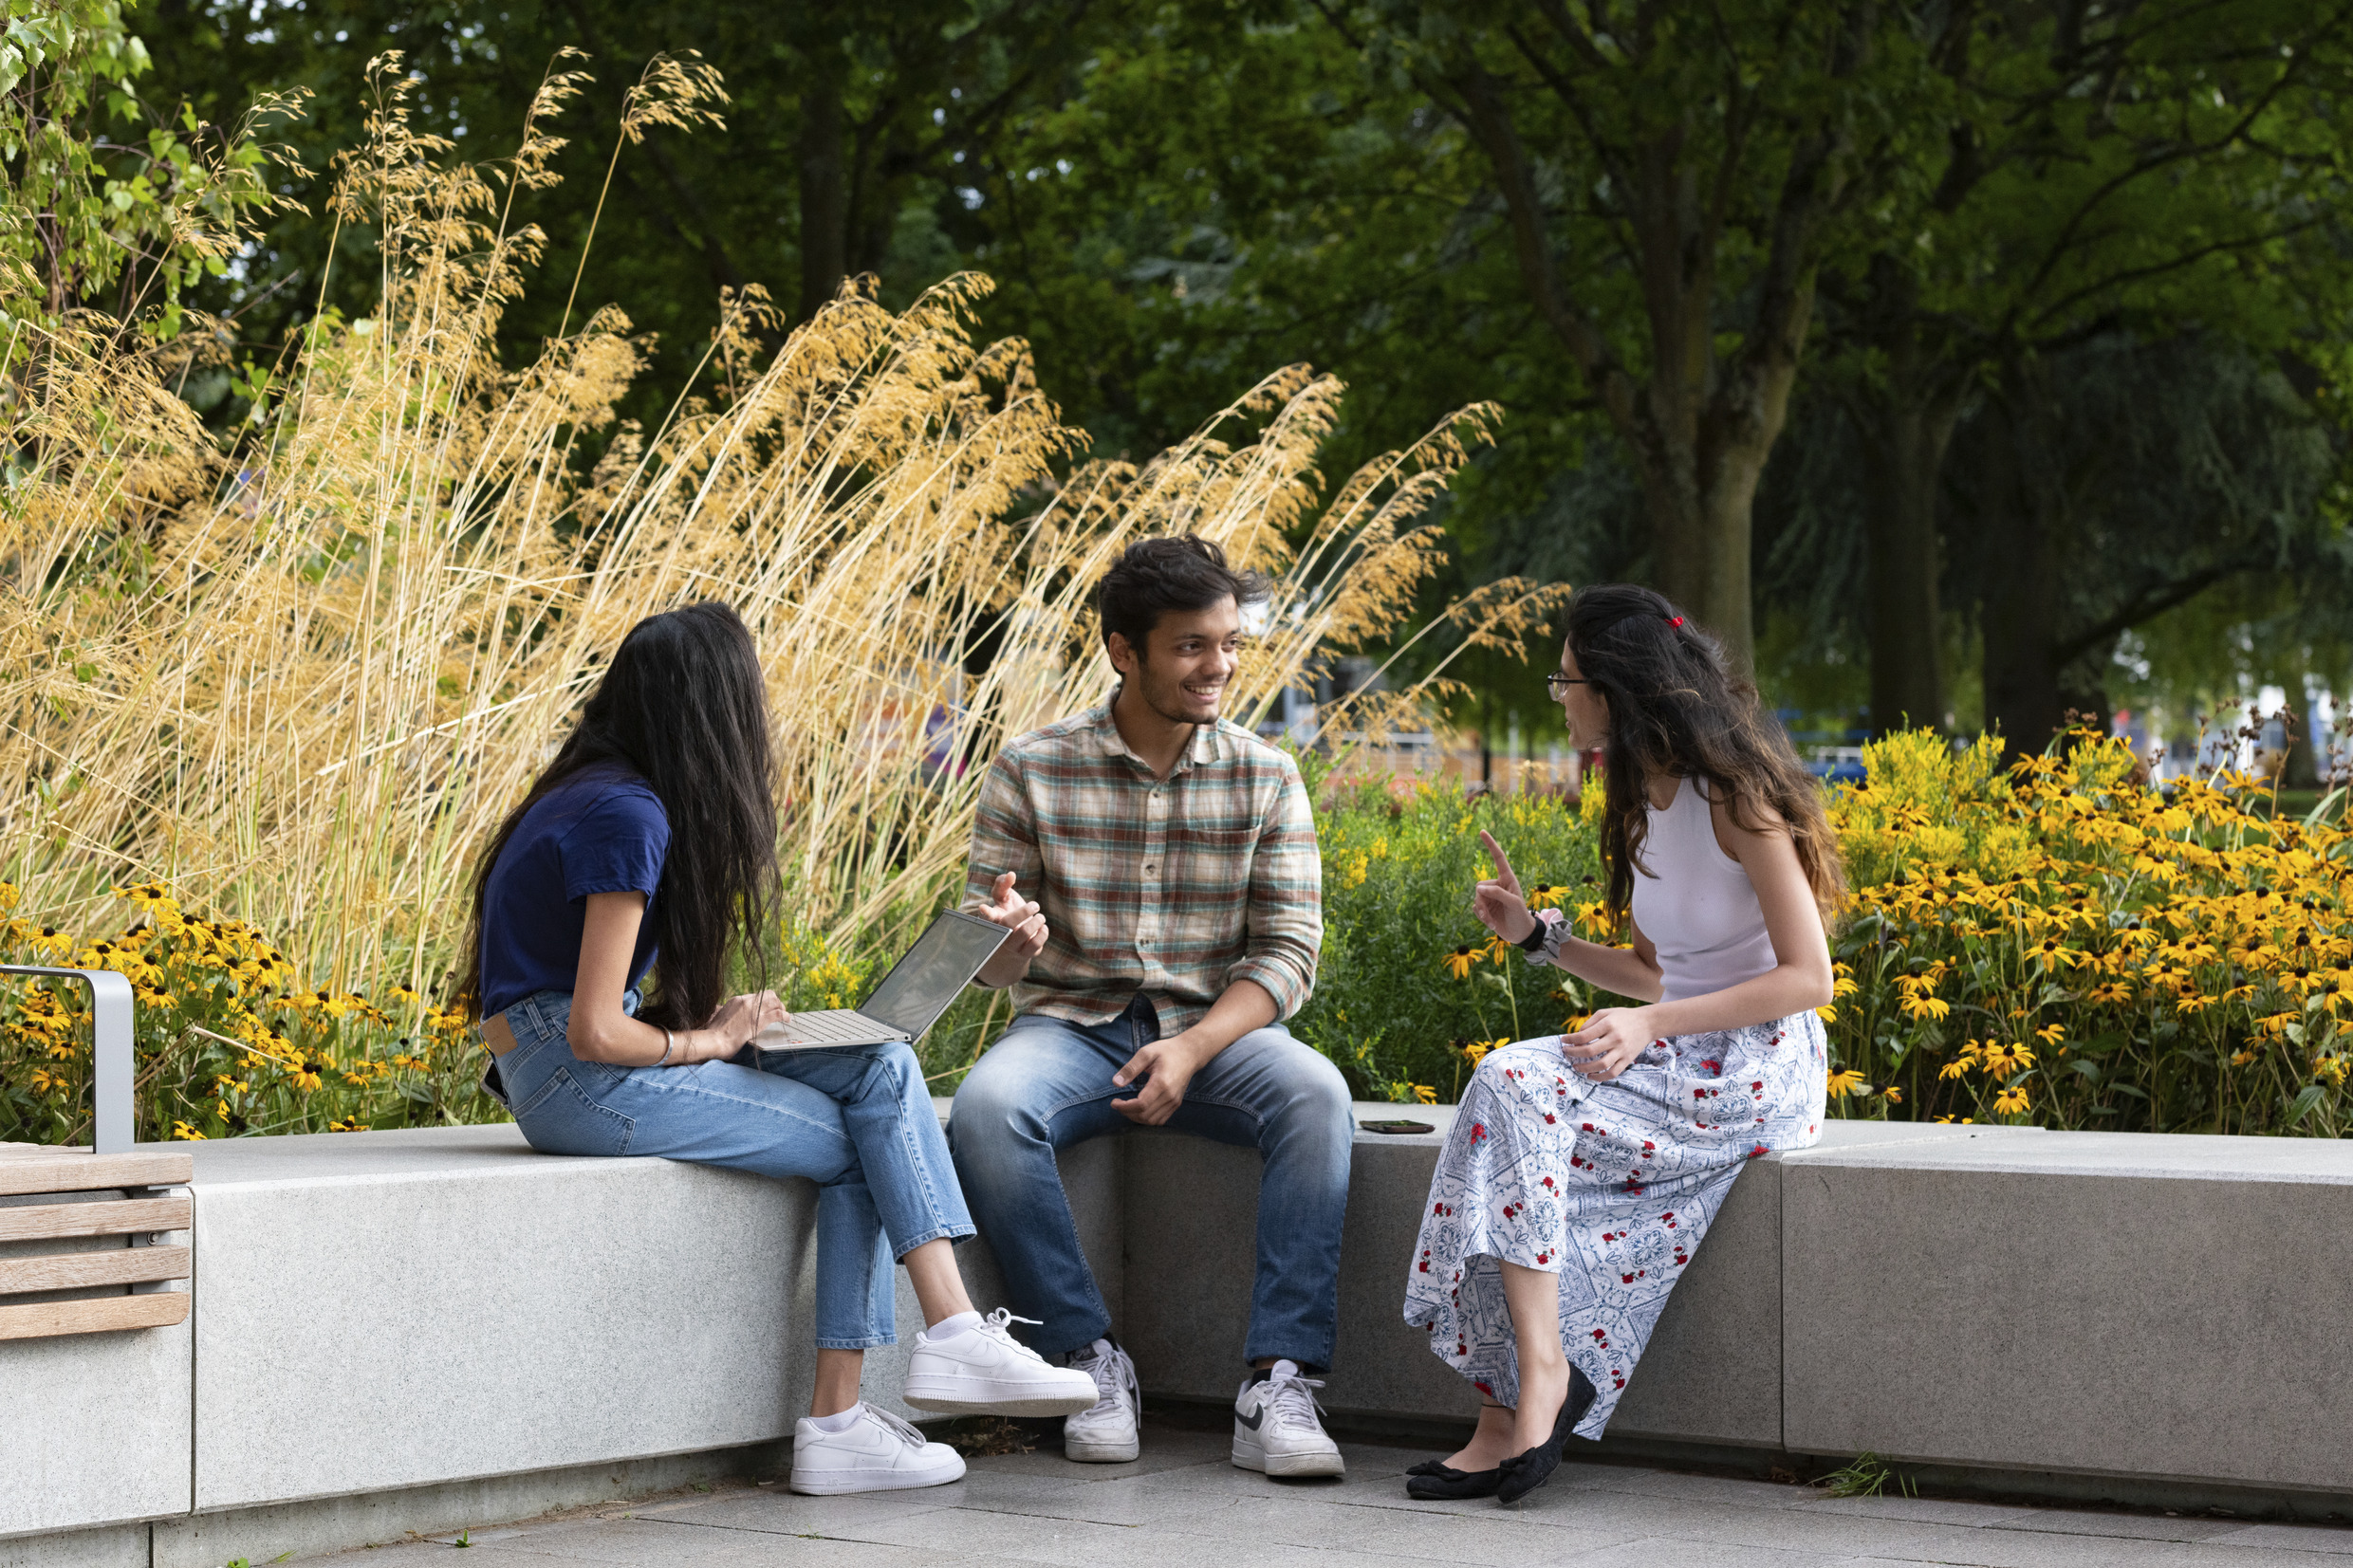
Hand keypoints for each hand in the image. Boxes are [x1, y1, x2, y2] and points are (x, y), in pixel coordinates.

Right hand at [704, 990, 787, 1057]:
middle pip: (767, 994)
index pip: (756, 996)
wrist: (714, 1040)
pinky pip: (778, 1013)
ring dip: (782, 1007)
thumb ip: (730, 1014)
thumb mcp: (720, 1017)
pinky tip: (787, 1020)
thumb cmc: (714, 1034)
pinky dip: (785, 1015)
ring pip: (775, 1001)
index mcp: (736, 1000)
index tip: (767, 1008)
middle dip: (775, 1001)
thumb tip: (734, 1017)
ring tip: (785, 1014)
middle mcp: (746, 1001)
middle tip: (779, 1009)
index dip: (764, 1002)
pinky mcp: (759, 1020)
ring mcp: (753, 1009)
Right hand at [975, 872, 1047, 986]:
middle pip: (1009, 923)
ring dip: (1037, 921)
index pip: (987, 916)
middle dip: (1024, 911)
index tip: (982, 907)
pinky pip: (1035, 944)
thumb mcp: (1004, 898)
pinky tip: (1042, 928)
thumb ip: (1003, 884)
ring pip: (1024, 932)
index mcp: (994, 918)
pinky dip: (1043, 933)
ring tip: (1040, 917)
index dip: (985, 912)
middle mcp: (1001, 933)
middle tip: (1035, 905)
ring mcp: (1012, 945)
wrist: (1015, 943)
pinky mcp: (1025, 953)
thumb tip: (1010, 874)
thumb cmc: (1008, 913)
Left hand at [1110, 1034, 1201, 1124]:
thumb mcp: (1146, 1053)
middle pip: (1145, 1116)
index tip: (1114, 1102)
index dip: (1124, 1107)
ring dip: (1136, 1118)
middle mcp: (1170, 1096)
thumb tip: (1116, 1083)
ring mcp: (1174, 1102)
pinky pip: (1160, 1120)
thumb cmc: (1167, 1051)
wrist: (1189, 1053)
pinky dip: (1147, 1119)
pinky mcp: (1176, 1104)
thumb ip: (1130, 1068)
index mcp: (1161, 1083)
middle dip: (1127, 1113)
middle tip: (1117, 1104)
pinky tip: (1139, 1109)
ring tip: (1127, 1107)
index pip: (1141, 1105)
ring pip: (1152, 1121)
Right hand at [1473, 830, 1538, 944]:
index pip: (1498, 858)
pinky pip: (1475, 908)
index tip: (1482, 831)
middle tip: (1489, 915)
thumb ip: (1497, 893)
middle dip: (1483, 901)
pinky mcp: (1486, 908)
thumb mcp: (1513, 903)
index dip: (1491, 845)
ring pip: (1476, 899)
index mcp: (1507, 879)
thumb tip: (1479, 888)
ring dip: (1482, 912)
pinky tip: (1491, 924)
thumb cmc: (1521, 916)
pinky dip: (1481, 917)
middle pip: (1480, 887)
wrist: (1520, 934)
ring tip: (1491, 922)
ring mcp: (1491, 897)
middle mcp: (1498, 886)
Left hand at [1559, 1006, 1659, 1082]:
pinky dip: (1600, 1077)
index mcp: (1608, 1024)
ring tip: (1575, 1066)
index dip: (1570, 1039)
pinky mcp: (1627, 1060)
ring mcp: (1622, 1051)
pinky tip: (1590, 1075)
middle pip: (1589, 1051)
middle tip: (1566, 1052)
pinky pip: (1613, 1073)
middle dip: (1573, 1053)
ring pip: (1600, 1065)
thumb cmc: (1623, 1017)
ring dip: (1584, 1068)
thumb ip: (1589, 1023)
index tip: (1563, 1040)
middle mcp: (1615, 1038)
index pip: (1584, 1036)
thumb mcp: (1605, 1012)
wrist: (1648, 1023)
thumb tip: (1576, 1037)